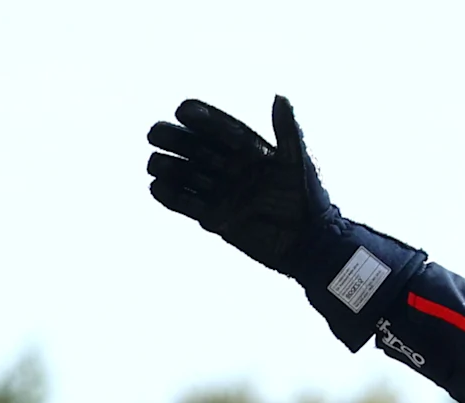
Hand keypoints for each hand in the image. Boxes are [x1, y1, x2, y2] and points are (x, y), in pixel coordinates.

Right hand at [145, 97, 345, 280]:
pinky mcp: (215, 217)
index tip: (184, 110)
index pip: (218, 127)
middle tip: (155, 133)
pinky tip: (155, 188)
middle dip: (174, 138)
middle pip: (194, 147)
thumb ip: (287, 131)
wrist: (310, 245)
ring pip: (186, 174)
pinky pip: (186, 204)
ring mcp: (221, 192)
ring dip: (169, 166)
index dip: (201, 117)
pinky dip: (171, 197)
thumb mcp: (298, 163)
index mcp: (249, 149)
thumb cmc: (310, 200)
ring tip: (155, 162)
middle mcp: (231, 167)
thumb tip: (280, 96)